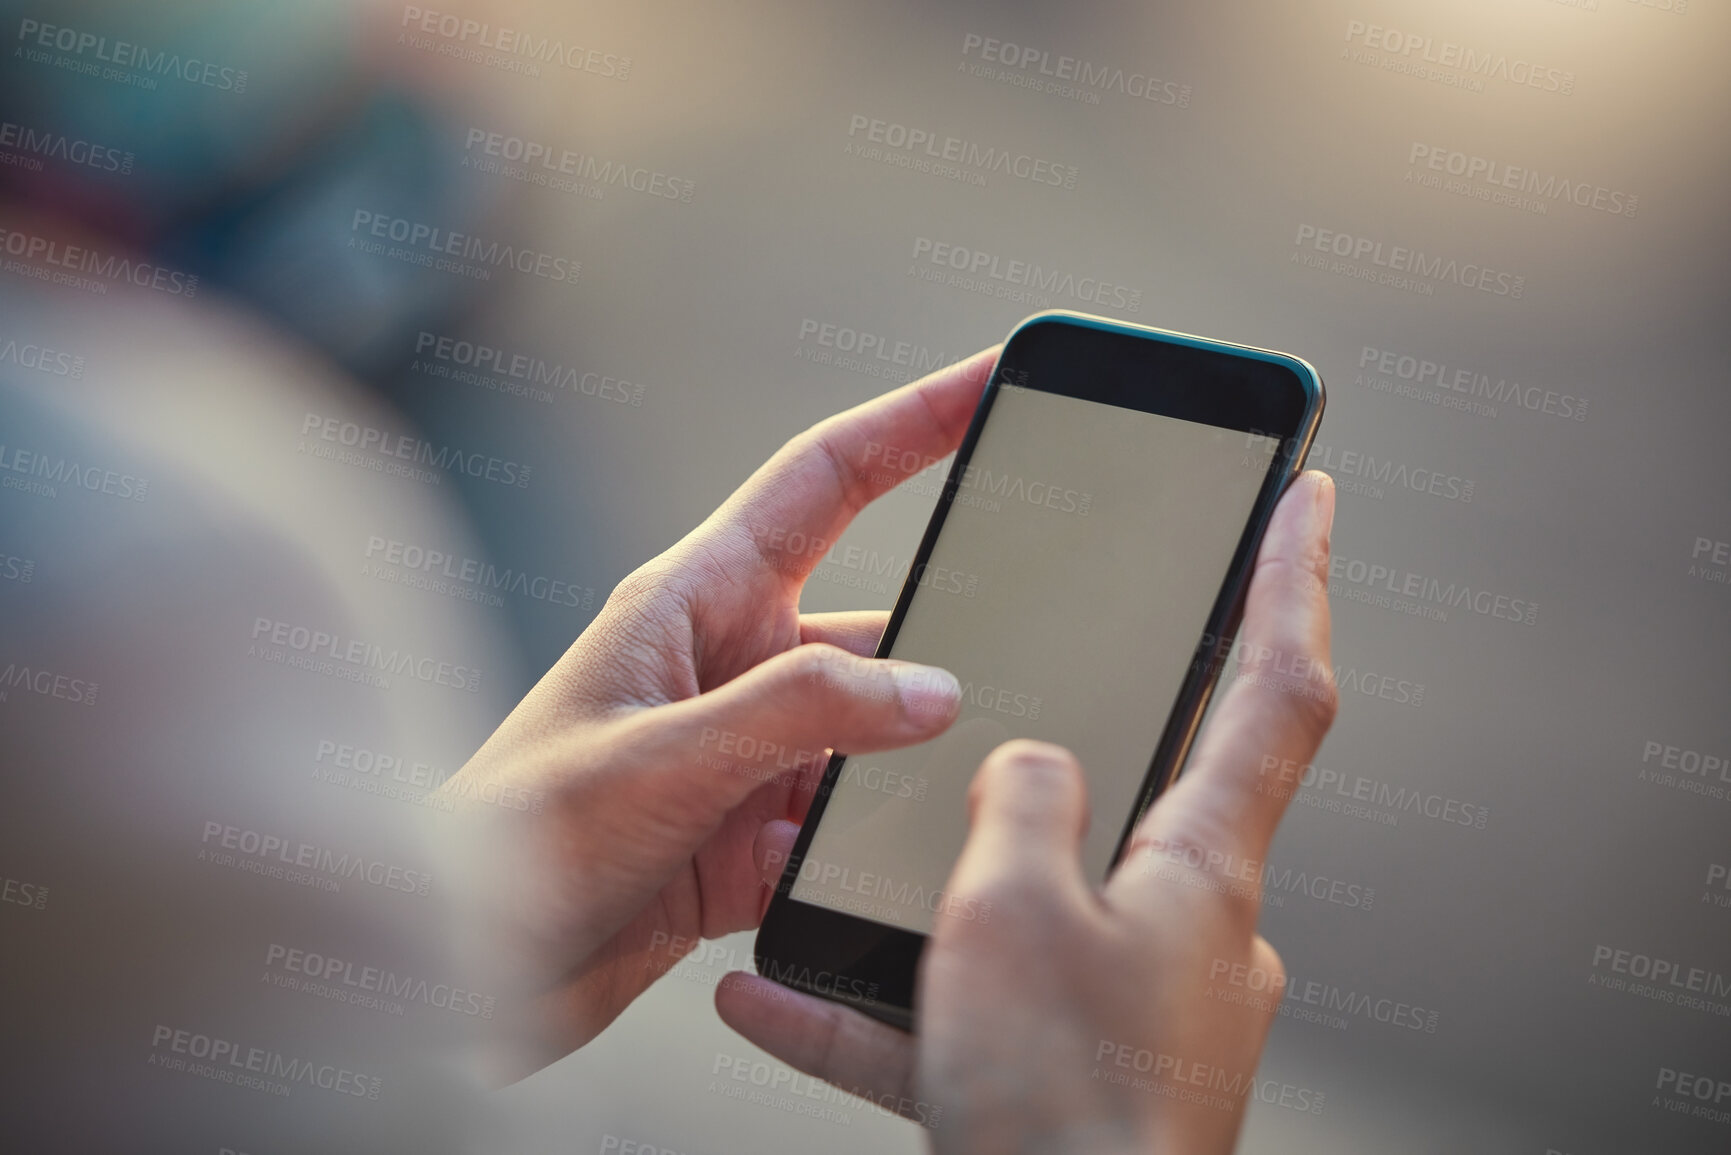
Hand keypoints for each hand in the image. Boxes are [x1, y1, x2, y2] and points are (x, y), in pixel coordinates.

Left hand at [442, 349, 999, 1079]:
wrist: (458, 980)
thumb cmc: (511, 843)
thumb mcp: (661, 758)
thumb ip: (800, 715)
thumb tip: (931, 690)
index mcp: (693, 601)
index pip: (826, 479)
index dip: (914, 420)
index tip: (994, 379)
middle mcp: (726, 666)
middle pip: (875, 625)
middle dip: (949, 639)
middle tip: (1042, 641)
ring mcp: (742, 755)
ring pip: (871, 737)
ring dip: (906, 769)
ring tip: (952, 794)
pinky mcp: (746, 838)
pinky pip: (843, 825)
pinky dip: (866, 847)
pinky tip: (864, 874)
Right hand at [716, 471, 1337, 1154]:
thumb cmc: (1064, 1112)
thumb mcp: (1012, 911)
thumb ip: (1018, 804)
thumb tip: (1028, 765)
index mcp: (1201, 874)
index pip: (1277, 689)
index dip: (1292, 581)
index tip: (1303, 502)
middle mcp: (1185, 938)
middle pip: (1144, 798)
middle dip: (1069, 747)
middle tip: (1013, 702)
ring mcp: (1132, 1015)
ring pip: (1025, 917)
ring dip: (930, 901)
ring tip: (833, 880)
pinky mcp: (1069, 1084)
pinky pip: (968, 1017)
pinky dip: (885, 1004)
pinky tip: (785, 993)